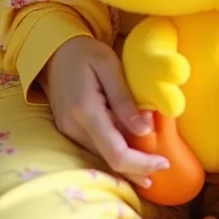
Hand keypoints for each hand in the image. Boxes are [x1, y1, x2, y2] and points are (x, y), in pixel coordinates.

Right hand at [40, 35, 169, 188]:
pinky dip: (115, 151)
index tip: (164, 163)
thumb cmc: (85, 52)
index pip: (116, 153)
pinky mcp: (68, 131)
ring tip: (151, 160)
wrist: (54, 51)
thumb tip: (145, 130)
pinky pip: (95, 148)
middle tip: (163, 164)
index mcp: (85, 111)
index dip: (141, 163)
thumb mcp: (109, 66)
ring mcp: (68, 132)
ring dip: (127, 161)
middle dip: (137, 166)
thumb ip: (125, 100)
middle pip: (110, 160)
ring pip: (102, 158)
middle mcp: (73, 128)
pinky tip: (130, 148)